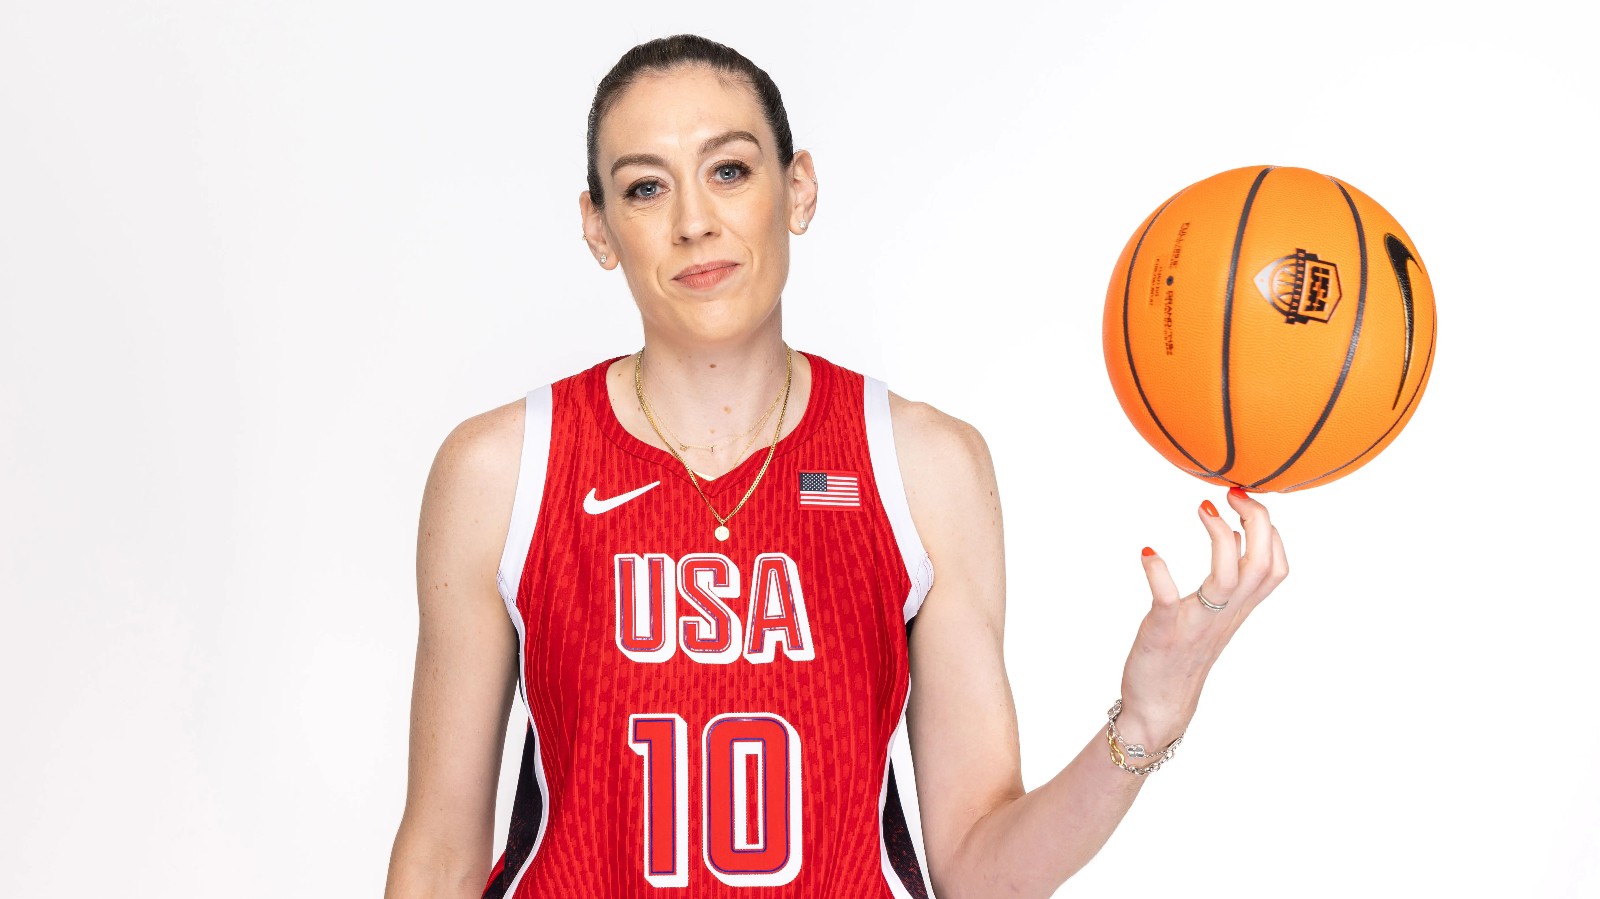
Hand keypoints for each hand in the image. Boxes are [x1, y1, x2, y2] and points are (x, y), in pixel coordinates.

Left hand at [1116, 488, 1289, 747]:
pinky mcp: (1164, 633)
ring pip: (1227, 578)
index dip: (1271, 530)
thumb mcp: (1216, 614)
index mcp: (1238, 609)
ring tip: (1202, 508)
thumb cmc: (1184, 655)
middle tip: (1232, 493)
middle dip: (1257, 521)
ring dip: (1219, 537)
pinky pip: (1166, 599)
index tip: (1247, 501)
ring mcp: (1197, 623)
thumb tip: (1235, 534)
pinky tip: (1148, 552)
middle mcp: (1225, 614)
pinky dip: (1158, 572)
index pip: (1277, 567)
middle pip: (1262, 564)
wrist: (1160, 706)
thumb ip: (1229, 579)